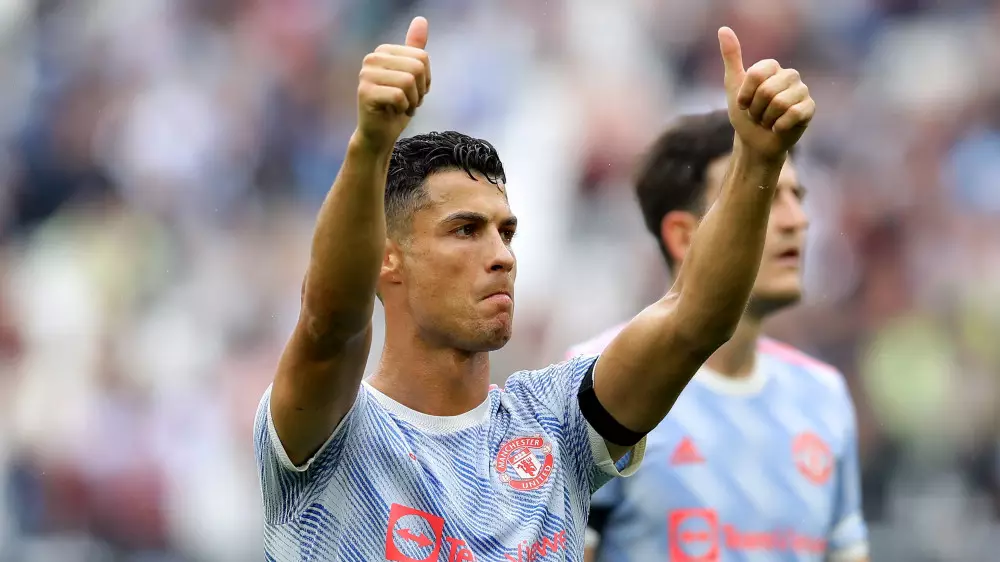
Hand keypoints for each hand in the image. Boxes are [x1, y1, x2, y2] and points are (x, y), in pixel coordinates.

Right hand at [355, 17, 430, 152]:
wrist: (380, 134)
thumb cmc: (397, 106)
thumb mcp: (412, 76)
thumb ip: (414, 49)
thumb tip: (421, 19)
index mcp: (383, 51)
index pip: (422, 57)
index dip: (426, 79)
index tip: (414, 91)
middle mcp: (371, 59)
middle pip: (417, 67)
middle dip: (420, 90)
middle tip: (409, 101)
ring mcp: (365, 75)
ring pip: (409, 81)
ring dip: (413, 100)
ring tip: (402, 107)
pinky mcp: (365, 92)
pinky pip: (399, 95)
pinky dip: (404, 108)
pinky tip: (394, 112)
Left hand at [718, 27, 814, 159]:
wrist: (755, 142)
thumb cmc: (744, 114)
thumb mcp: (733, 86)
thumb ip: (731, 58)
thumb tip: (723, 29)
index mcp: (772, 67)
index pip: (756, 74)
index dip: (745, 94)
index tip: (743, 104)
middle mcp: (790, 75)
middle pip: (767, 90)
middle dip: (756, 109)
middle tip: (757, 115)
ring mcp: (802, 91)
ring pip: (780, 103)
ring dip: (766, 118)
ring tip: (767, 120)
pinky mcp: (810, 108)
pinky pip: (794, 114)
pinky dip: (779, 126)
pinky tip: (778, 128)